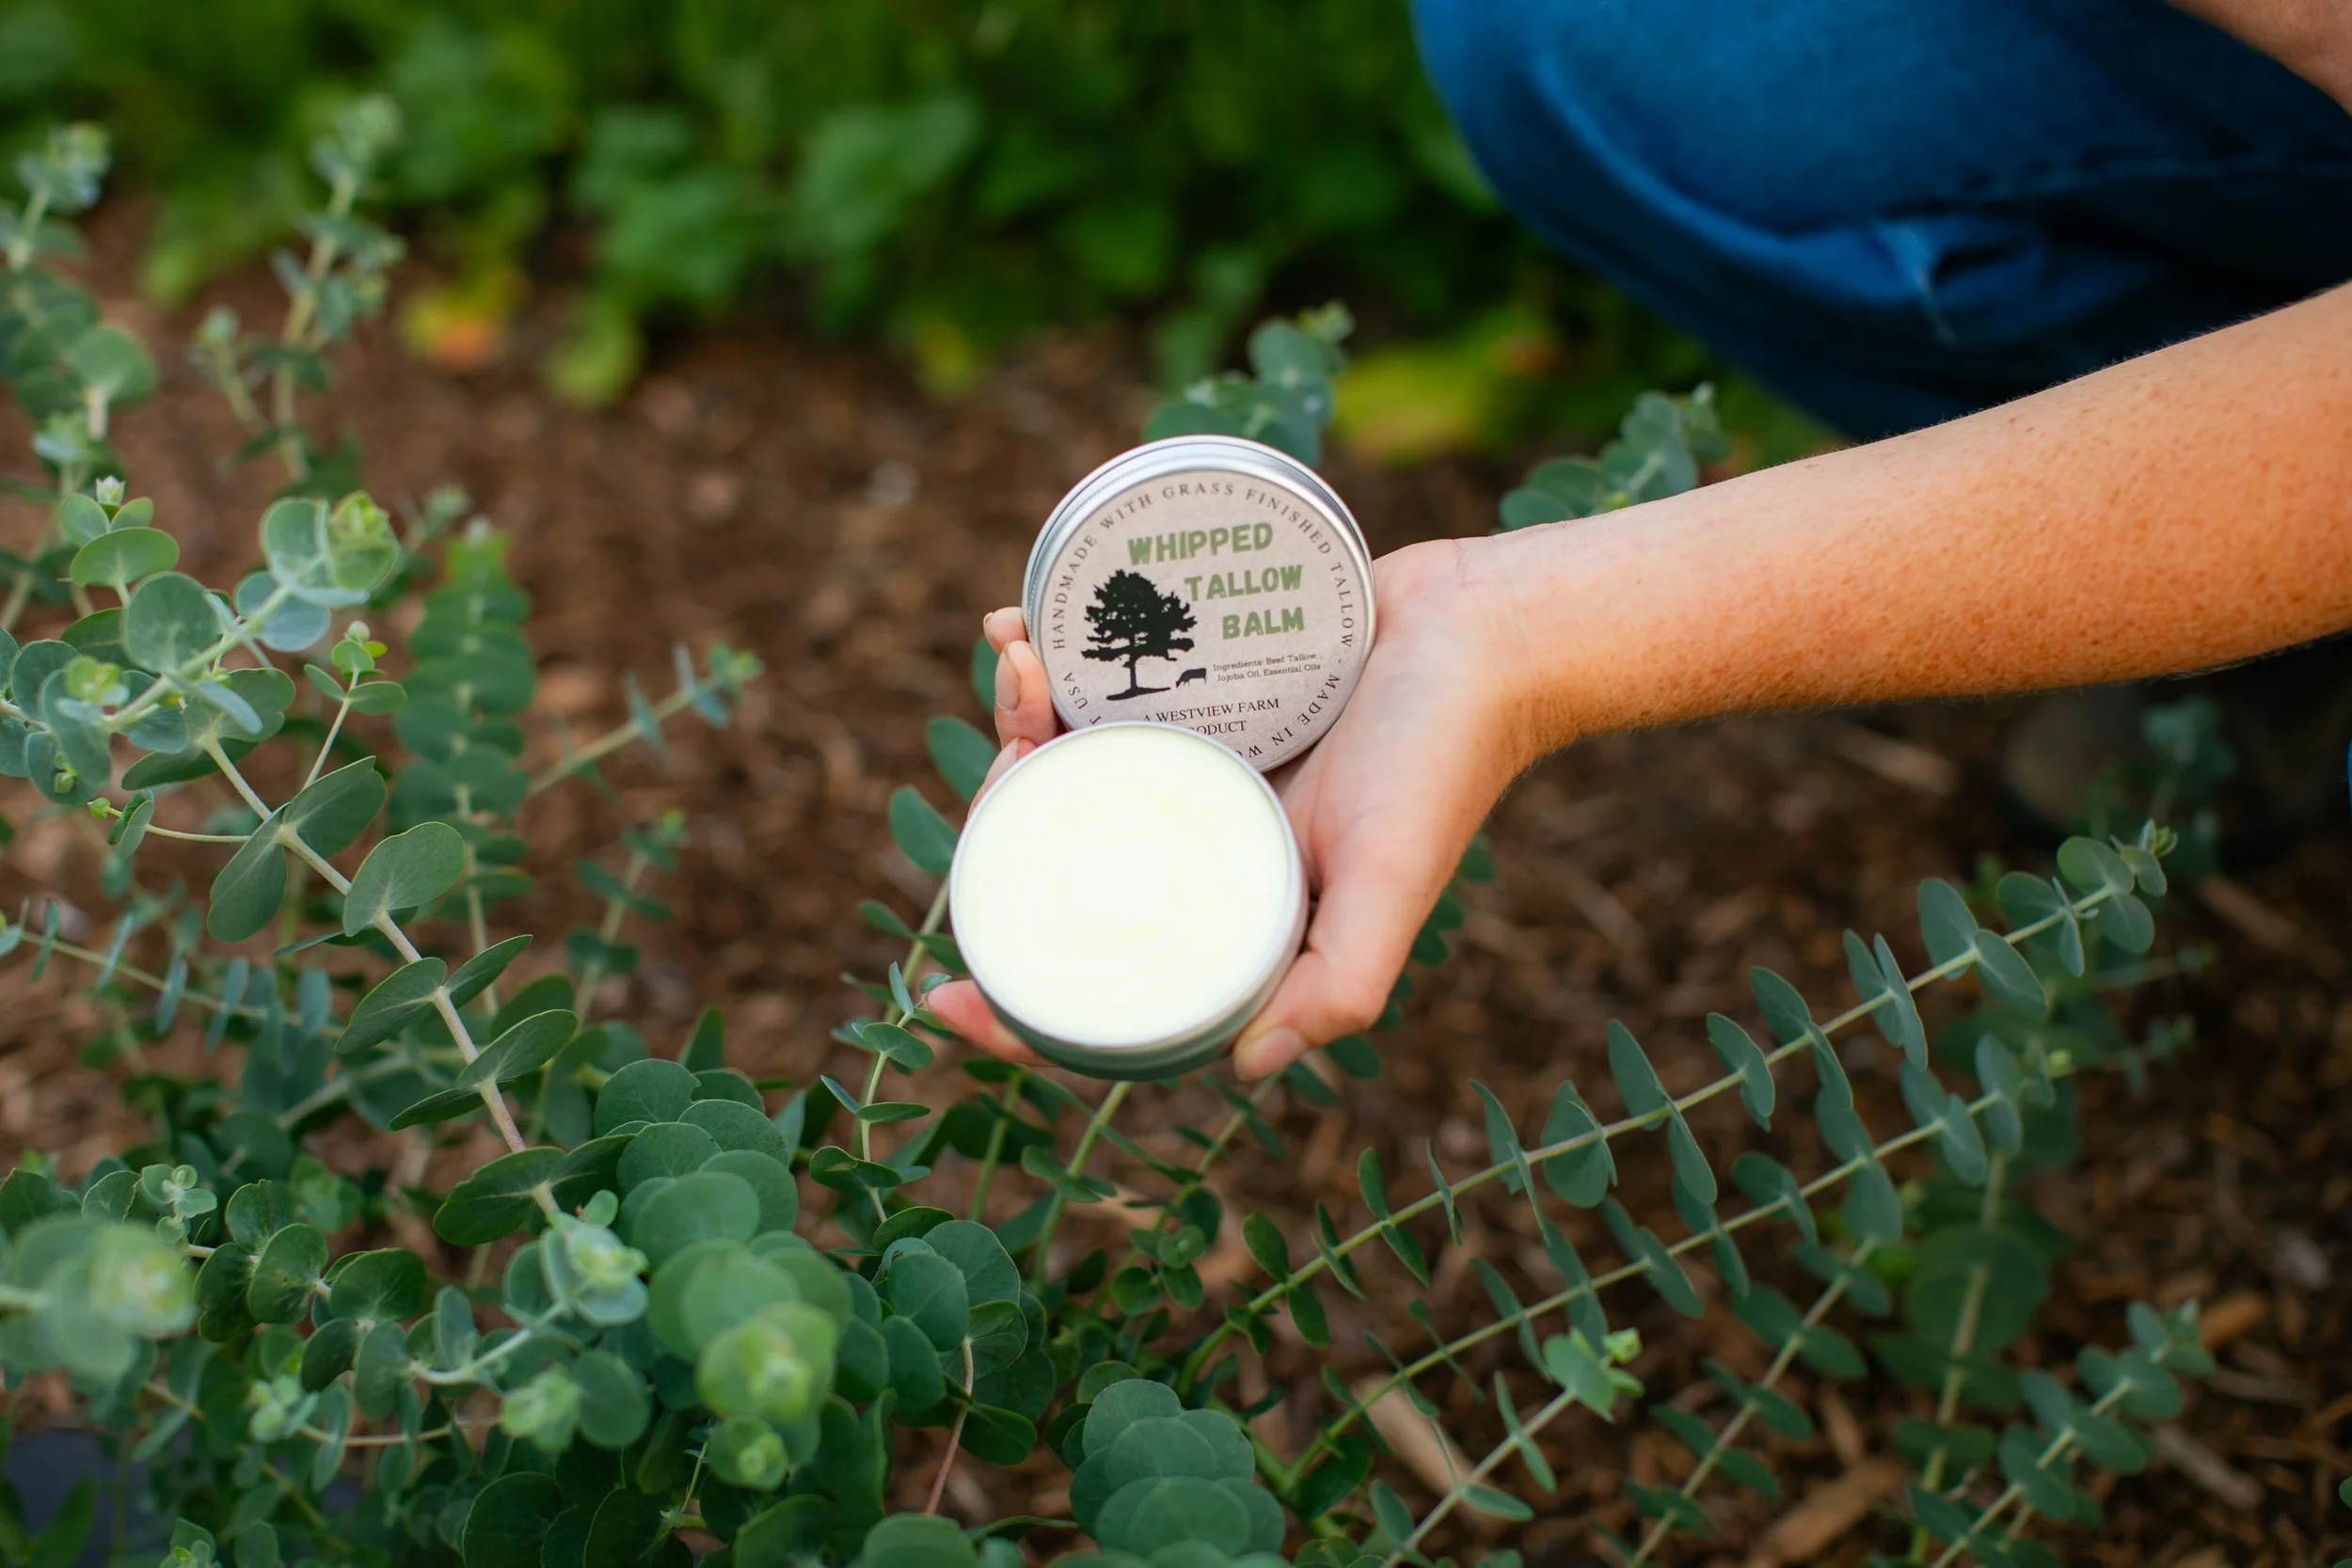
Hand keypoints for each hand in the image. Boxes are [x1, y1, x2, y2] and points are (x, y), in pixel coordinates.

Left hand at [927, 536, 1548, 1078]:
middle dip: (1001, 823)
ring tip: (1019, 661)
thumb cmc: (1447, 759)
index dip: (1015, 1011)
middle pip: (1059, 866)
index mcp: (1232, 919)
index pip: (1105, 987)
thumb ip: (1341, 984)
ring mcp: (1189, 771)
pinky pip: (1096, 687)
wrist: (1488, 628)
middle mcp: (1198, 854)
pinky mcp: (1191, 694)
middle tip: (1008, 749)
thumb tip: (1241, 1069)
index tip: (936, 993)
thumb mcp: (1396, 882)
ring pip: (1063, 772)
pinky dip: (1047, 656)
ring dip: (1014, 722)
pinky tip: (1020, 621)